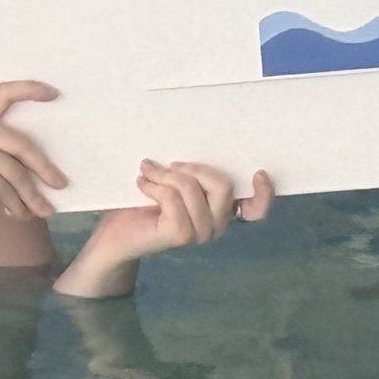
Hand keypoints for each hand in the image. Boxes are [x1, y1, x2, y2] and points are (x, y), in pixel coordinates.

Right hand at [0, 80, 66, 229]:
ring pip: (18, 173)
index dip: (29, 90)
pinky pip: (8, 190)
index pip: (2, 93)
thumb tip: (28, 164)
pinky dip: (17, 206)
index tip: (53, 93)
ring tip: (44, 210)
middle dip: (44, 167)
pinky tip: (19, 215)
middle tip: (61, 182)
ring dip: (33, 196)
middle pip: (22, 144)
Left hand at [87, 161, 273, 265]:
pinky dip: (155, 185)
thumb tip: (201, 141)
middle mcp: (216, 225)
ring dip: (166, 174)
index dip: (264, 194)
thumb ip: (193, 171)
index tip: (258, 173)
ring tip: (148, 172)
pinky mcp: (179, 235)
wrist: (114, 237)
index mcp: (220, 211)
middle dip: (194, 168)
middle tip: (170, 164)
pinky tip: (142, 184)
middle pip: (224, 186)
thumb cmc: (143, 203)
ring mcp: (199, 234)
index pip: (255, 210)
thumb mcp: (174, 181)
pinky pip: (173, 198)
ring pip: (193, 188)